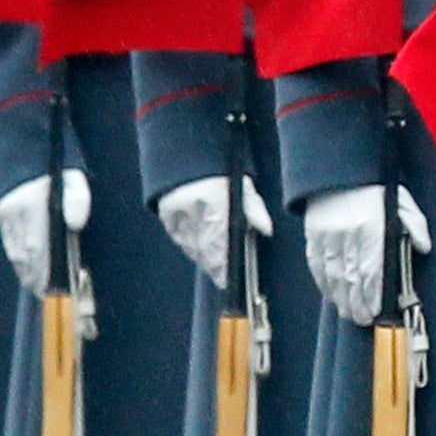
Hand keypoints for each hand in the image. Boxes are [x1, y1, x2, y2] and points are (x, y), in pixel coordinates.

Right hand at [0, 170, 91, 295]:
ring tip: (37, 287)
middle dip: (35, 277)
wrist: (24, 148)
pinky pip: (8, 243)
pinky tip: (26, 269)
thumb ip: (78, 199)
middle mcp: (16, 211)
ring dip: (25, 271)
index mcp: (34, 204)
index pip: (38, 246)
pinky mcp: (0, 213)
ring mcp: (6, 213)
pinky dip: (17, 259)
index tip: (51, 287)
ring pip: (14, 251)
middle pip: (24, 253)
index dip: (44, 270)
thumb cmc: (56, 168)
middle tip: (46, 294)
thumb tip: (76, 224)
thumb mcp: (74, 177)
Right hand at [157, 174, 273, 289]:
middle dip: (214, 267)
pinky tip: (198, 253)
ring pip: (192, 247)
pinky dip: (190, 247)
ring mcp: (178, 216)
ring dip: (203, 259)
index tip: (227, 280)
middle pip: (205, 250)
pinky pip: (180, 239)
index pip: (220, 244)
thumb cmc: (221, 171)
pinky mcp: (168, 216)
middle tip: (221, 279)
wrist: (189, 155)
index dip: (223, 267)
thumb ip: (254, 209)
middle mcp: (195, 213)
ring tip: (213, 269)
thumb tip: (267, 230)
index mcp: (215, 205)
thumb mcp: (243, 185)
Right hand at [302, 185, 431, 325]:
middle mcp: (347, 232)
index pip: (371, 269)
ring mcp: (327, 233)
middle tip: (361, 320)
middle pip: (350, 277)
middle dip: (356, 302)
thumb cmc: (374, 185)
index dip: (372, 294)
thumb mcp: (401, 198)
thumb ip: (415, 223)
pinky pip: (315, 263)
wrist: (340, 164)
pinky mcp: (313, 232)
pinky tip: (330, 294)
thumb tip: (425, 247)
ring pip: (332, 274)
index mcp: (371, 225)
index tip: (375, 311)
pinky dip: (322, 281)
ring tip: (347, 313)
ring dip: (339, 297)